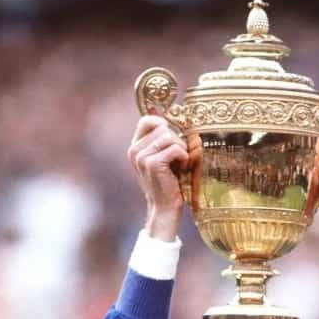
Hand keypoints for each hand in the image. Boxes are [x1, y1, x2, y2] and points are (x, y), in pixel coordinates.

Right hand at [128, 115, 186, 241]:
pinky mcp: (152, 164)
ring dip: (181, 150)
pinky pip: (175, 148)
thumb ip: (162, 138)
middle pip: (163, 127)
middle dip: (177, 141)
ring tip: (180, 164)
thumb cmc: (168, 183)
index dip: (163, 124)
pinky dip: (184, 158)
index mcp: (135, 147)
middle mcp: (134, 150)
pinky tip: (181, 169)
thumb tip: (162, 110)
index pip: (147, 120)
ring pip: (170, 136)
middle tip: (178, 159)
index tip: (173, 139)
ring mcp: (141, 157)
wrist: (164, 208)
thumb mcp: (163, 157)